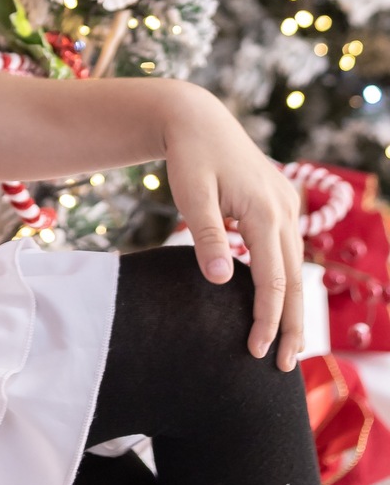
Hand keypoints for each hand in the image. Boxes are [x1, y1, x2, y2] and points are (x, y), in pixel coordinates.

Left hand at [162, 91, 304, 371]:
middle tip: (281, 366)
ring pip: (296, 267)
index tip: (254, 351)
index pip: (271, 279)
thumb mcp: (190, 194)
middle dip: (290, 325)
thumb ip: (206, 236)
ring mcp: (286, 205)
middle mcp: (283, 209)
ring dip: (292, 306)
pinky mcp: (280, 203)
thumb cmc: (188, 156)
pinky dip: (286, 280)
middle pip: (293, 280)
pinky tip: (277, 303)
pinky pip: (288, 250)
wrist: (196, 119)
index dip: (265, 318)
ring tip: (286, 345)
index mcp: (263, 209)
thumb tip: (219, 281)